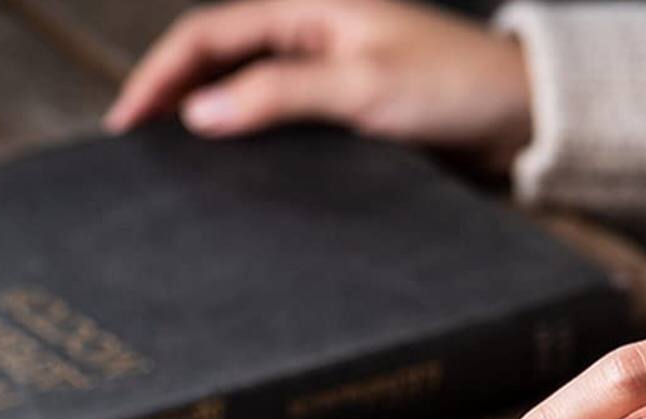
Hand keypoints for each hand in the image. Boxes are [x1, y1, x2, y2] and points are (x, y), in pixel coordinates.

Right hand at [104, 0, 531, 172]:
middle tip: (138, 147)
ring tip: (176, 165)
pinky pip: (287, 123)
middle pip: (220, 59)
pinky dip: (256, 143)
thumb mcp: (361, 87)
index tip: (126, 120)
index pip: (208, 34)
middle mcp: (313, 34)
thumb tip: (200, 112)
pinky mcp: (351, 112)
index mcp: (307, 7)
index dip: (160, 73)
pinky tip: (242, 175)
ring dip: (212, 121)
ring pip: (250, 92)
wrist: (519, 118)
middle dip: (173, 95)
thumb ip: (280, 95)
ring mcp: (331, 73)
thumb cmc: (454, 88)